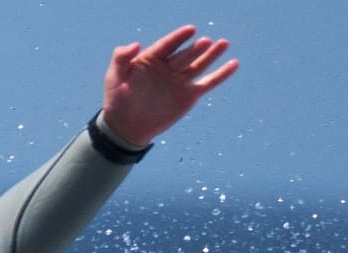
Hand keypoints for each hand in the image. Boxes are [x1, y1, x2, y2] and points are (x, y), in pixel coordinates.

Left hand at [101, 26, 237, 148]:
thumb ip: (121, 58)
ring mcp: (180, 80)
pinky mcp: (190, 95)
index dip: (178, 38)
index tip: (190, 30)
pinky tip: (233, 64)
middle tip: (205, 42)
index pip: (168, 45)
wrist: (125, 127)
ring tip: (223, 44)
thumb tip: (135, 44)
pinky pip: (208, 83)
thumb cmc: (117, 100)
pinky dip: (221, 74)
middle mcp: (169, 67)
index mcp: (152, 59)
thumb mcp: (113, 77)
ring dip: (211, 55)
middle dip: (195, 49)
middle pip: (185, 55)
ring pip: (199, 65)